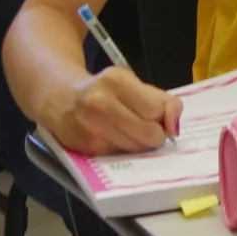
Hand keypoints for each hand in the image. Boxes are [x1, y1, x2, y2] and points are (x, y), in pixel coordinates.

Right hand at [49, 66, 182, 154]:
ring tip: (128, 130)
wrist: (61, 99)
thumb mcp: (133, 84)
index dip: (163, 117)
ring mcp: (91, 127)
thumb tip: (175, 127)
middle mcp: (100, 103)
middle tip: (147, 127)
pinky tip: (113, 136)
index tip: (159, 116)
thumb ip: (162, 100)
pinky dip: (123, 149)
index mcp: (116, 80)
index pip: (157, 109)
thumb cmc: (104, 90)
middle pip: (149, 132)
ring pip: (137, 148)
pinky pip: (120, 155)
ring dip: (139, 143)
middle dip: (155, 134)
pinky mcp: (87, 147)